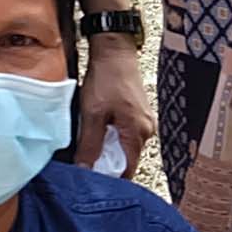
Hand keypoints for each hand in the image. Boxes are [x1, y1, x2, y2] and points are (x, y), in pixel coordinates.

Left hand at [74, 39, 154, 175]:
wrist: (114, 50)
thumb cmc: (107, 77)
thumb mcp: (92, 114)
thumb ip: (90, 145)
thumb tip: (85, 169)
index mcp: (138, 133)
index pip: (127, 170)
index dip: (110, 178)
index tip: (92, 181)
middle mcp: (146, 129)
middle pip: (126, 158)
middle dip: (106, 162)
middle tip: (84, 160)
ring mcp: (144, 120)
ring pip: (123, 145)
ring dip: (107, 147)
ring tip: (89, 140)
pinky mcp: (137, 112)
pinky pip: (124, 132)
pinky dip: (110, 135)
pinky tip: (97, 127)